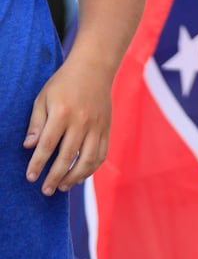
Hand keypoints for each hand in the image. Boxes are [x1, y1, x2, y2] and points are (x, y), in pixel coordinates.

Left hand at [23, 59, 113, 195]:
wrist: (94, 67)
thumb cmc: (64, 83)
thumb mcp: (44, 98)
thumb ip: (36, 123)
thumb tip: (29, 147)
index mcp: (63, 112)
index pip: (48, 145)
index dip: (38, 164)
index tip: (30, 177)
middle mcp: (81, 120)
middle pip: (67, 156)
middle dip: (55, 177)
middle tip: (45, 190)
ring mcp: (97, 125)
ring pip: (88, 159)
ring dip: (74, 177)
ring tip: (63, 187)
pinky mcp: (107, 127)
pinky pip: (102, 154)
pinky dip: (92, 169)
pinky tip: (80, 176)